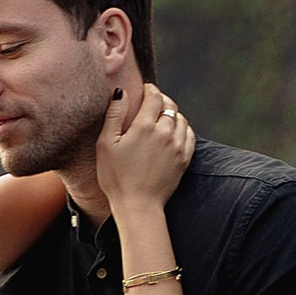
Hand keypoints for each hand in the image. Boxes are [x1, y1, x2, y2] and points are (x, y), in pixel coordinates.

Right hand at [98, 79, 193, 208]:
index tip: (145, 89)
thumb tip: (121, 92)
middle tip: (152, 102)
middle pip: (169, 105)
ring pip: (180, 118)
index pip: (154, 96)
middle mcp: (165, 133)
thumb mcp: (106, 144)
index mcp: (144, 126)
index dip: (149, 89)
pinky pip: (189, 134)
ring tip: (161, 117)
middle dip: (161, 99)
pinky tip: (173, 131)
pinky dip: (182, 128)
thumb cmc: (116, 177)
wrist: (138, 205)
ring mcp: (177, 146)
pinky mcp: (184, 159)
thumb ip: (114, 115)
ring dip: (172, 113)